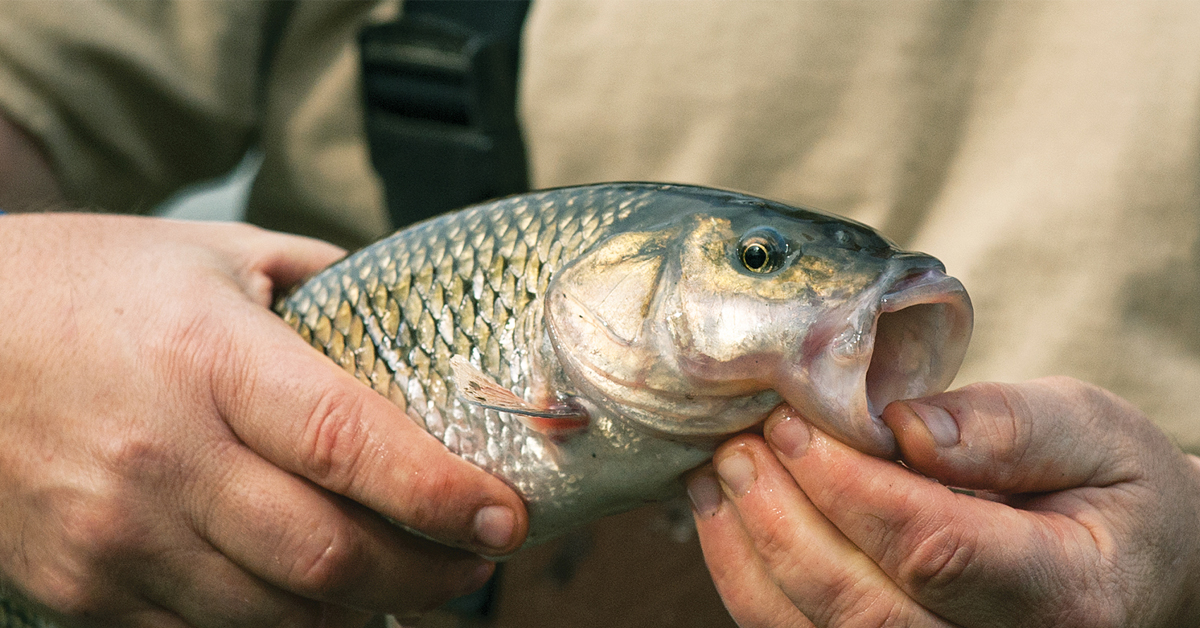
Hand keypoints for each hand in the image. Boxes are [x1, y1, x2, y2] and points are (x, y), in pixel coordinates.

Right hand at [0, 214, 527, 626]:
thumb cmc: (82, 287)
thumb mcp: (210, 255)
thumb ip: (322, 283)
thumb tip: (416, 321)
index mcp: (206, 357)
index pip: (347, 443)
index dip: (441, 493)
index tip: (505, 518)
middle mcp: (161, 457)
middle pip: (329, 556)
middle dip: (427, 573)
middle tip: (474, 558)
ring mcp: (115, 538)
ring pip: (279, 617)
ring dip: (364, 609)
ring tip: (408, 578)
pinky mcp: (80, 592)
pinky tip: (317, 599)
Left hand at [688, 377, 1199, 626]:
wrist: (1129, 565)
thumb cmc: (1111, 490)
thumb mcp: (1093, 432)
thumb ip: (1009, 428)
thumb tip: (907, 425)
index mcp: (1064, 595)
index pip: (935, 551)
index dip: (849, 488)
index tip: (794, 423)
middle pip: (862, 609)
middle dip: (782, 521)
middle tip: (739, 443)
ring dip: (749, 553)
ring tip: (718, 471)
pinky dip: (752, 582)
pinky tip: (726, 514)